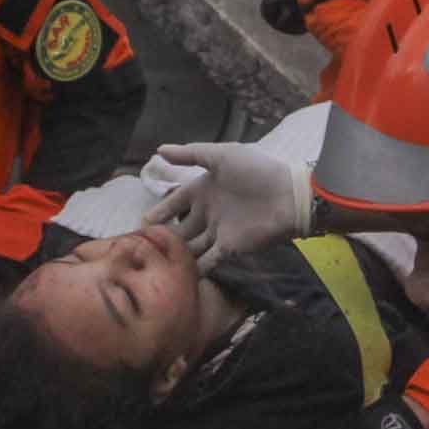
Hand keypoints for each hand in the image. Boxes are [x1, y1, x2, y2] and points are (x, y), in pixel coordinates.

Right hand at [143, 143, 311, 269]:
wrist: (288, 195)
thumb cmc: (257, 170)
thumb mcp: (222, 155)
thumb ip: (191, 154)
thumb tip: (158, 150)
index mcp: (204, 190)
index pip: (174, 203)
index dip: (159, 212)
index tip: (141, 223)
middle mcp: (208, 213)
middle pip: (179, 228)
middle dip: (162, 238)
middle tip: (141, 249)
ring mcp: (218, 232)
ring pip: (190, 247)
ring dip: (175, 255)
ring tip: (153, 266)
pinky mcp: (230, 248)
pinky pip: (208, 261)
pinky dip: (194, 270)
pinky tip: (176, 278)